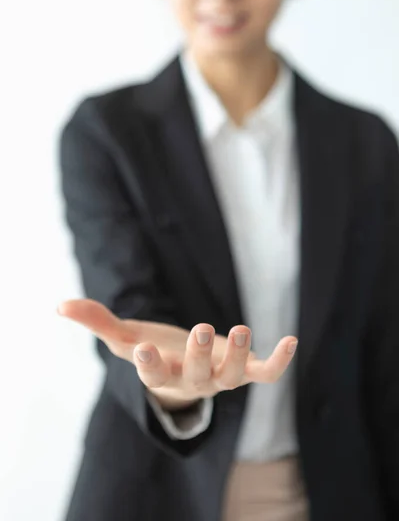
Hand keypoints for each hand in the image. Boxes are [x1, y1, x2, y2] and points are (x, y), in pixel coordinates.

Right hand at [57, 299, 297, 410]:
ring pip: (231, 375)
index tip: (143, 350)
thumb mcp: (126, 337)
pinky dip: (278, 362)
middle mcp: (193, 379)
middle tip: (203, 328)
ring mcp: (221, 377)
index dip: (148, 364)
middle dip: (201, 354)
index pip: (152, 374)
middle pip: (197, 375)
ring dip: (237, 355)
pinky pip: (264, 373)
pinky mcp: (244, 368)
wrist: (186, 371)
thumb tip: (60, 306)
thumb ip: (96, 322)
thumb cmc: (155, 352)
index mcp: (162, 372)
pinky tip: (291, 340)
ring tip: (239, 328)